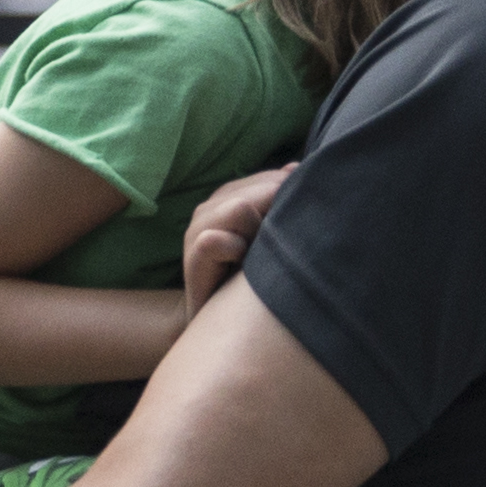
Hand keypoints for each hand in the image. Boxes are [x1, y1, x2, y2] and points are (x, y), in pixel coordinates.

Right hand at [179, 167, 293, 318]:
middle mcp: (210, 206)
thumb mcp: (269, 235)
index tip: (292, 228)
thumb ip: (277, 200)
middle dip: (275, 216)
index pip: (269, 180)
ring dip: (255, 233)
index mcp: (230, 196)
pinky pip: (216, 240)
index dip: (287, 200)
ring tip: (254, 255)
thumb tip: (294, 168)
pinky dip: (234, 251)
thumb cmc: (249, 275)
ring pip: (239, 208)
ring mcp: (197, 228)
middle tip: (272, 248)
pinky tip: (239, 266)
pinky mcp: (191, 253)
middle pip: (260, 190)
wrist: (221, 318)